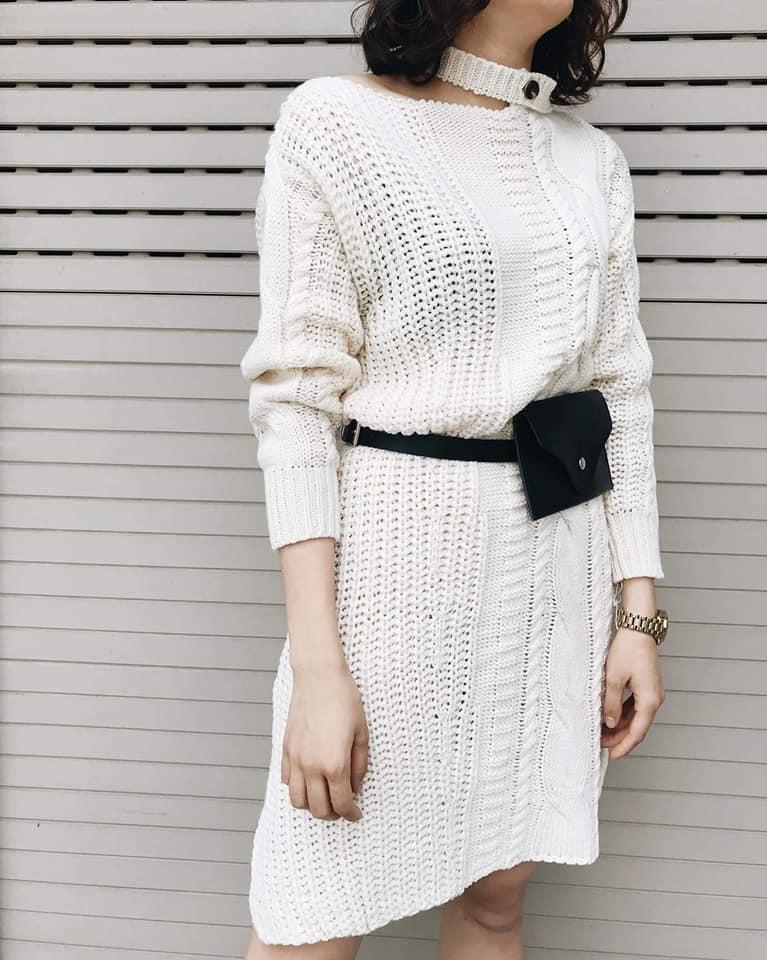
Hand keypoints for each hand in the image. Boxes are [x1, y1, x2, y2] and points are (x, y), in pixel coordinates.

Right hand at [281, 659, 368, 821]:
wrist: (319, 677)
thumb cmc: (344, 700)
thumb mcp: (361, 733)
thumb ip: (359, 765)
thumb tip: (356, 787)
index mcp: (335, 763)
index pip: (342, 803)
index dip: (351, 814)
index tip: (356, 814)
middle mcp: (312, 766)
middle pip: (318, 809)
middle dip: (333, 815)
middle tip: (343, 809)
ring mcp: (296, 759)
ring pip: (297, 801)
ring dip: (312, 806)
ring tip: (325, 800)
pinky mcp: (286, 749)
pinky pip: (287, 781)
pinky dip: (298, 789)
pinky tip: (310, 782)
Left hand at [601, 626, 665, 758]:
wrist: (638, 628)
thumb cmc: (628, 649)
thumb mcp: (613, 678)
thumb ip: (611, 703)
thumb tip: (609, 723)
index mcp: (650, 700)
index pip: (637, 732)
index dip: (624, 746)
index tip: (612, 756)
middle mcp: (655, 698)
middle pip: (637, 726)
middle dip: (619, 738)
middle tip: (601, 744)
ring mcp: (652, 692)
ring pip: (635, 717)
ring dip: (620, 725)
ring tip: (601, 731)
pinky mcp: (647, 685)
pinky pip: (635, 706)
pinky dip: (623, 713)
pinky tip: (610, 715)